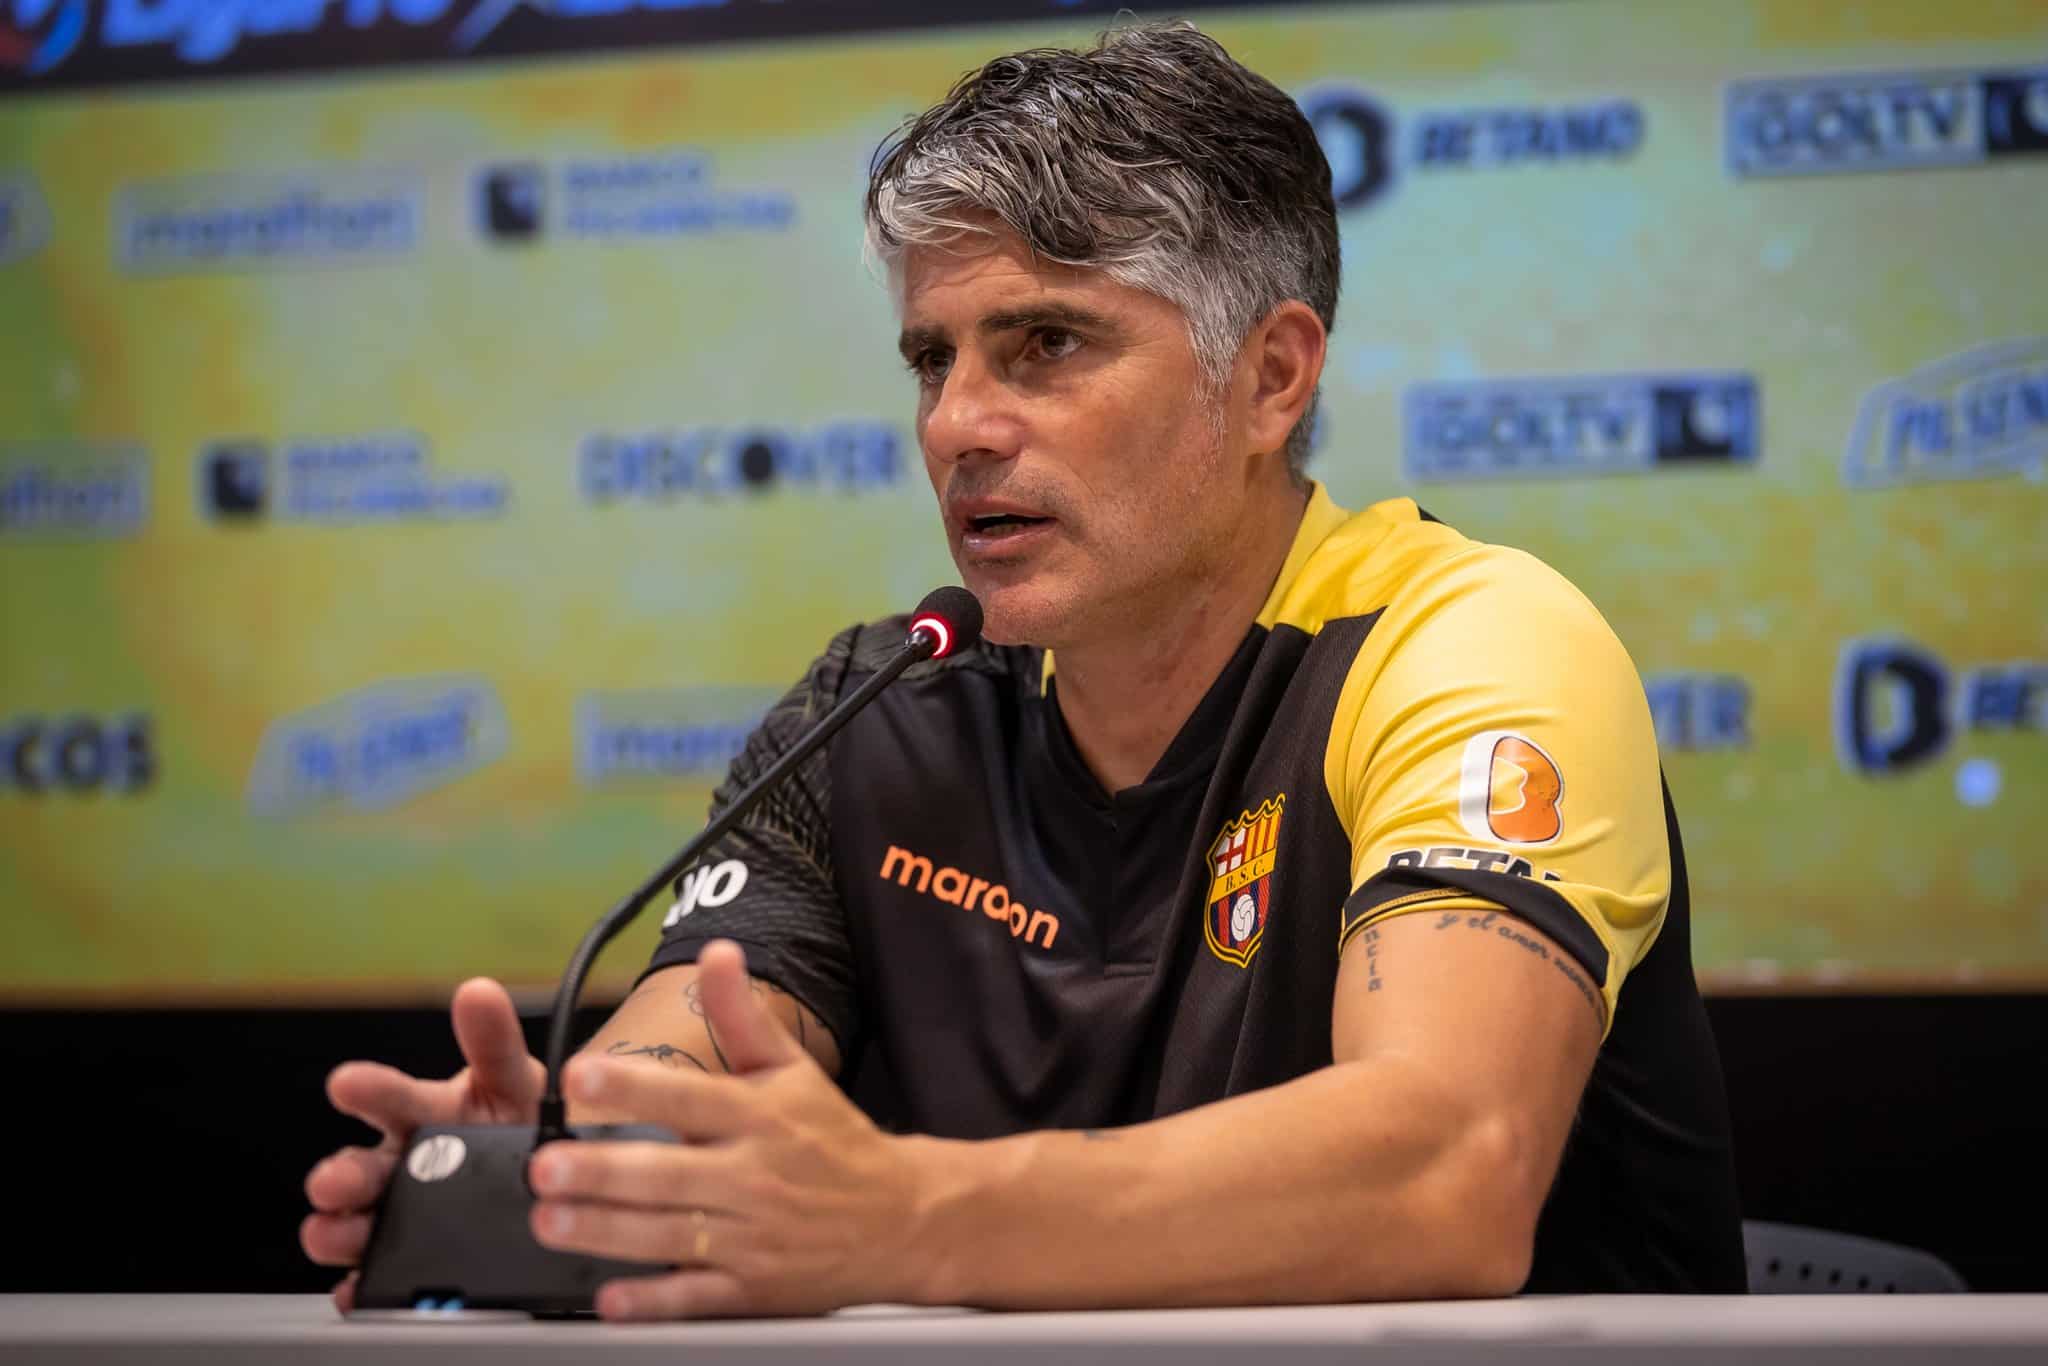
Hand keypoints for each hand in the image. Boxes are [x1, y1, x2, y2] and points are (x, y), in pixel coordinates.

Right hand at [300, 976, 544, 1311]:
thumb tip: (479, 991)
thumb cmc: (517, 1121)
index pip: (388, 1099)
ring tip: (331, 1230)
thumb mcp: (514, 1080)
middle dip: (341, 1174)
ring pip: (356, 1223)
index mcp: (421, 1116)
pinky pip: (379, 1276)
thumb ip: (495, 1042)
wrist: (553, 1177)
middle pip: (361, 1170)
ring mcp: (402, 1215)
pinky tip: (356, 1287)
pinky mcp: (412, 1259)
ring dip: (338, 1228)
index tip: (346, 1082)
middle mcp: (400, 1166)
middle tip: (334, 1179)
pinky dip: (362, 1285)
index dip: (368, 1090)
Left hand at [527, 941, 930, 1319]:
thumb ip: (744, 1014)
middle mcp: (754, 1175)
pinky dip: (654, 1301)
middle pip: (667, 1172)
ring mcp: (753, 1236)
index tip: (582, 1074)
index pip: (689, 1095)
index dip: (634, 1085)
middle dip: (602, 1171)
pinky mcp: (753, 1289)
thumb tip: (717, 951)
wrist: (900, 1218)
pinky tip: (611, 1299)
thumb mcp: (793, 1068)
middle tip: (545, 1166)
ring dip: (606, 1231)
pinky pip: (696, 1297)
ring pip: (669, 1235)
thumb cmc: (833, 1139)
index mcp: (759, 1115)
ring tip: (550, 1221)